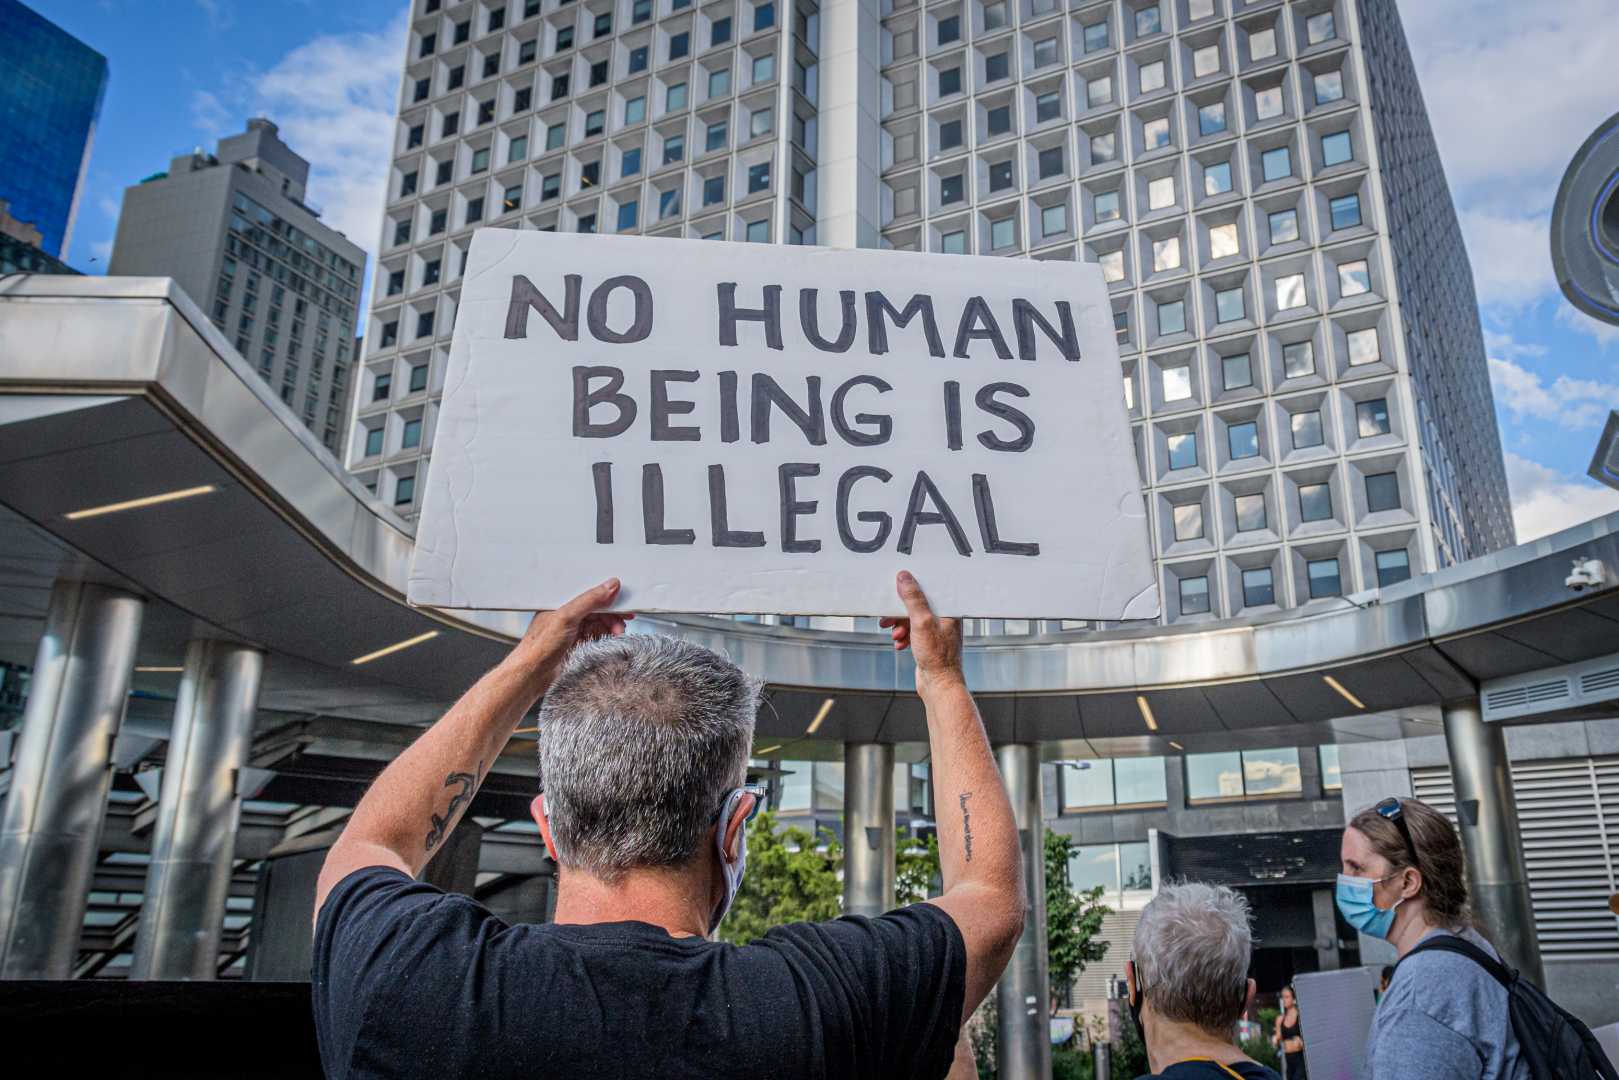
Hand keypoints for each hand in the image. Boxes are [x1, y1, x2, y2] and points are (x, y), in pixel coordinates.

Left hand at [514, 578, 633, 687]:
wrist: (532, 675)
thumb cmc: (539, 646)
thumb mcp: (566, 617)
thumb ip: (589, 600)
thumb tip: (609, 586)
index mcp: (561, 603)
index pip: (590, 595)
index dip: (608, 598)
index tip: (624, 602)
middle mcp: (567, 616)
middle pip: (597, 610)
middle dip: (612, 616)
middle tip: (621, 623)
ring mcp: (572, 631)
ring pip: (599, 624)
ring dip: (611, 628)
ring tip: (616, 634)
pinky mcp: (576, 646)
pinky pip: (596, 638)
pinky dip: (605, 638)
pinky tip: (609, 641)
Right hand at [879, 570, 963, 691]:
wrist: (939, 686)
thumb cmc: (938, 658)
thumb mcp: (922, 622)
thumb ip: (913, 598)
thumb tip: (905, 578)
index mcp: (950, 610)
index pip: (929, 590)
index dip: (911, 589)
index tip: (896, 590)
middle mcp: (945, 619)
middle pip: (918, 605)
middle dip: (901, 612)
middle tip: (888, 617)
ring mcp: (937, 632)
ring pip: (913, 620)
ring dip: (900, 626)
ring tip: (895, 634)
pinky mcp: (929, 643)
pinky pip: (912, 632)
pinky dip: (904, 636)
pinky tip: (900, 644)